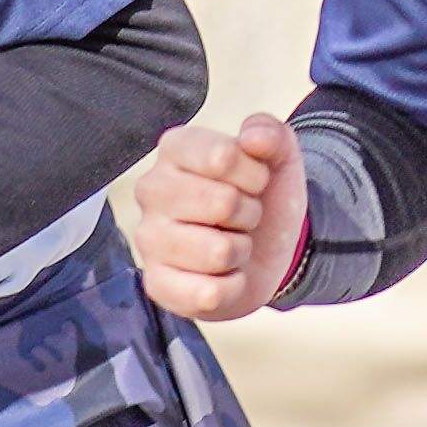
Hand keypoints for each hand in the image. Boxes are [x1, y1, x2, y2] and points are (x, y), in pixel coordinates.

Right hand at [136, 112, 308, 325]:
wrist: (263, 250)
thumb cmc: (260, 197)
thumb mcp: (278, 158)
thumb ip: (271, 133)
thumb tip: (254, 138)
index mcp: (175, 149)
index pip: (222, 157)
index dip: (255, 175)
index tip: (254, 182)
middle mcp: (151, 190)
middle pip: (223, 203)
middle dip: (249, 214)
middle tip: (242, 216)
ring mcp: (148, 238)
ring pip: (218, 251)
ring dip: (240, 251)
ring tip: (230, 243)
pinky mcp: (156, 284)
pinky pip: (208, 293)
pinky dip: (231, 287)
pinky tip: (222, 274)